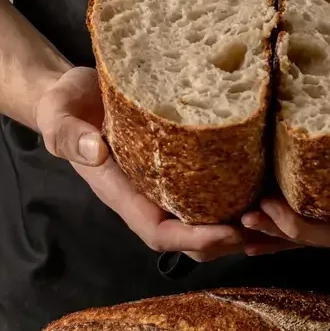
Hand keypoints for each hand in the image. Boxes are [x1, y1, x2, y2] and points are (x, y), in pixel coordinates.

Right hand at [35, 66, 245, 261]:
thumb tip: (96, 151)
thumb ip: (69, 134)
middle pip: (187, 237)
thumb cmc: (65, 104)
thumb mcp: (59, 114)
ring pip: (200, 218)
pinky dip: (232, 193)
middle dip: (225, 240)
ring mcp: (160, 180)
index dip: (193, 238)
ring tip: (270, 210)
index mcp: (120, 191)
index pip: (158, 231)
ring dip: (234, 222)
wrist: (74, 91)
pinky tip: (260, 179)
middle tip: (264, 225)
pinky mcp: (175, 160)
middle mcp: (144, 193)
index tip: (229, 230)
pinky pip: (205, 187)